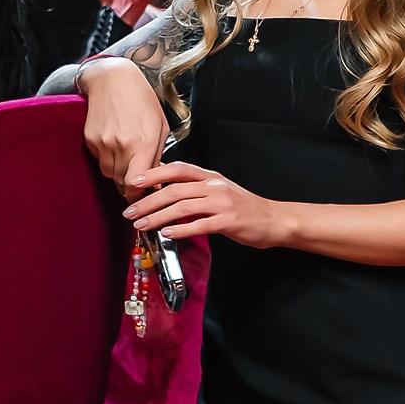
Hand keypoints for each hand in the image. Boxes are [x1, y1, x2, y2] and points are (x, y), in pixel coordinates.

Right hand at [77, 55, 168, 188]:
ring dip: (118, 173)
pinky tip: (115, 144)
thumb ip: (157, 157)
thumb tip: (156, 184)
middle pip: (122, 183)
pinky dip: (108, 159)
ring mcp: (103, 142)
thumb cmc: (142, 101)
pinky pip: (99, 160)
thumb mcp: (160, 127)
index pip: (135, 184)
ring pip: (109, 174)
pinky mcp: (90, 138)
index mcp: (144, 142)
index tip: (144, 194)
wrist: (113, 79)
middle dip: (130, 187)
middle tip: (138, 180)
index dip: (139, 194)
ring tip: (127, 159)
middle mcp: (122, 144)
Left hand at [124, 161, 281, 247]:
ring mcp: (222, 203)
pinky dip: (180, 229)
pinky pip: (199, 225)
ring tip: (142, 225)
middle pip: (174, 190)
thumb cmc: (245, 208)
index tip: (133, 182)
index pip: (177, 169)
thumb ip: (195, 189)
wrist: (275, 220)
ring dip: (157, 217)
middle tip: (130, 211)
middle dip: (147, 201)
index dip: (153, 173)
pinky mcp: (228, 221)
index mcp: (210, 177)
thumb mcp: (219, 191)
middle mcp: (214, 186)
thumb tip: (165, 189)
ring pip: (182, 207)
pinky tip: (167, 234)